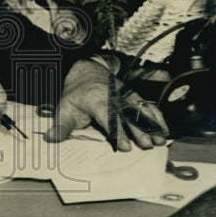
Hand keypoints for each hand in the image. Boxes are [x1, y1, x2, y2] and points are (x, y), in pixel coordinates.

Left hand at [44, 58, 168, 150]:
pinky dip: (157, 117)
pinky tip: (165, 130)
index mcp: (96, 100)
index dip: (117, 132)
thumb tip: (50, 139)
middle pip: (127, 115)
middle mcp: (113, 97)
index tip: (126, 146)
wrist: (87, 70)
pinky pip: (147, 106)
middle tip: (147, 145)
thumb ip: (61, 126)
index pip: (108, 117)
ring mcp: (125, 96)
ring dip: (151, 124)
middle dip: (138, 130)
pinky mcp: (132, 97)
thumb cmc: (76, 93)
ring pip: (140, 110)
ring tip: (160, 139)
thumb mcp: (65, 107)